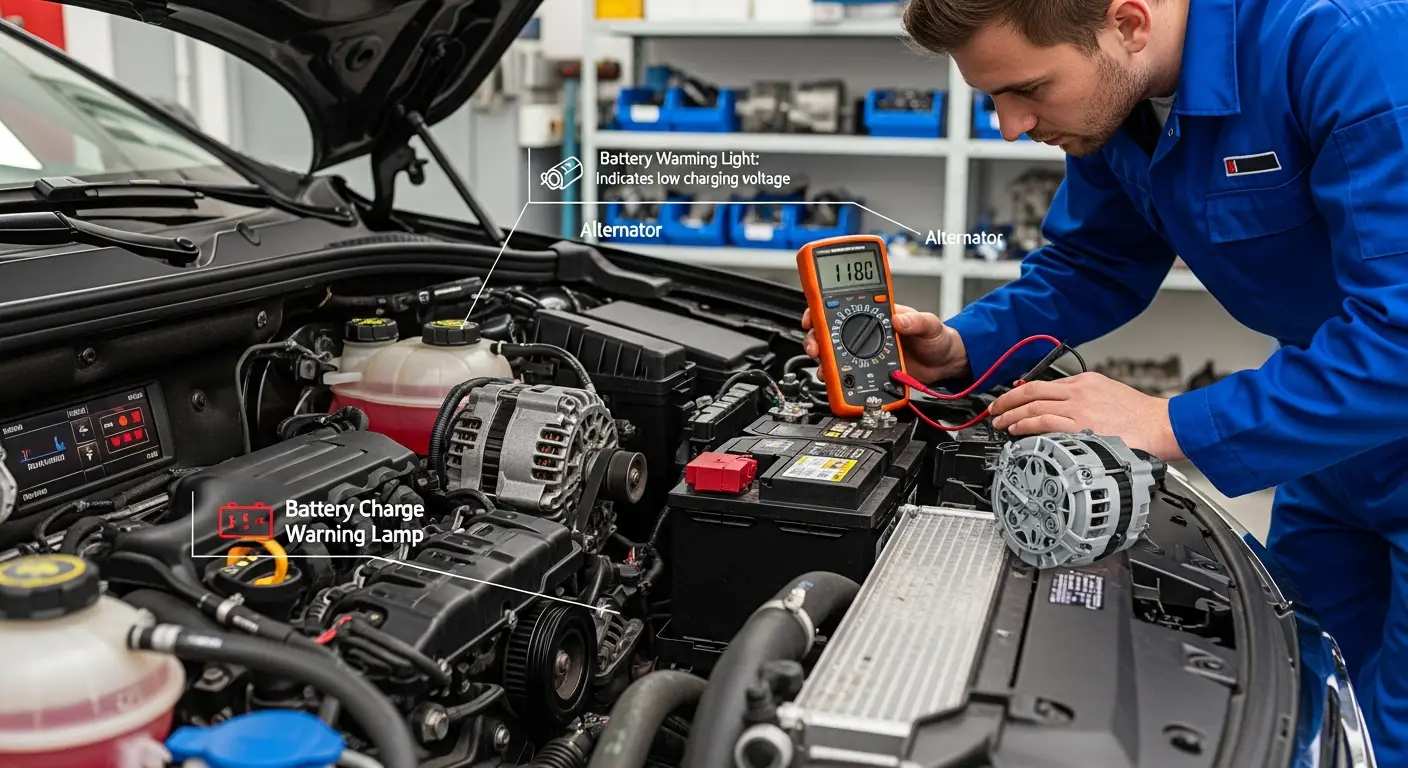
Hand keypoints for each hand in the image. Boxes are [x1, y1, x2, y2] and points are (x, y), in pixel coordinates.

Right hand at [801, 305, 969, 383]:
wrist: (945, 363)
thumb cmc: (936, 338)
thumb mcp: (930, 324)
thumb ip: (916, 321)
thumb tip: (900, 319)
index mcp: (875, 315)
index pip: (841, 307)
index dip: (820, 309)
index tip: (811, 316)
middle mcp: (865, 334)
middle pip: (830, 334)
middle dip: (815, 339)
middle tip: (814, 348)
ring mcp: (865, 354)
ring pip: (834, 356)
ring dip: (824, 363)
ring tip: (825, 369)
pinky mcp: (869, 372)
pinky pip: (848, 376)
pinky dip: (839, 381)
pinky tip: (838, 383)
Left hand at [988, 372, 1185, 459]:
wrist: (1162, 425)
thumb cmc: (1141, 417)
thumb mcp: (1109, 395)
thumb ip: (1084, 399)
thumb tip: (1062, 411)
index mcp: (1086, 382)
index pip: (1044, 383)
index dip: (1021, 392)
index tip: (1010, 399)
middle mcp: (1079, 391)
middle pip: (1032, 390)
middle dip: (1008, 401)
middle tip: (995, 410)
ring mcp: (1079, 408)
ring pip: (1033, 406)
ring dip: (1011, 415)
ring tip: (1000, 424)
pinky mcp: (1081, 426)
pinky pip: (1043, 422)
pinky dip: (1025, 425)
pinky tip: (1016, 430)